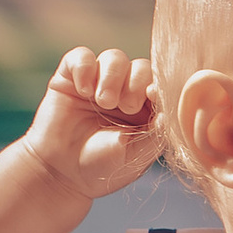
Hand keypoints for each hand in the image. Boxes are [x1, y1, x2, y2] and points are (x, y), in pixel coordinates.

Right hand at [23, 48, 159, 201]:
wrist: (62, 175)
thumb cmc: (103, 168)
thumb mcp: (137, 155)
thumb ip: (156, 133)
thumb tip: (171, 112)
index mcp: (146, 109)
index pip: (159, 83)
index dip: (160, 84)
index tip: (153, 95)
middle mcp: (124, 91)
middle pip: (139, 67)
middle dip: (135, 83)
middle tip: (126, 107)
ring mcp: (97, 82)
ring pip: (114, 58)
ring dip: (112, 77)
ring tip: (103, 102)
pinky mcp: (70, 78)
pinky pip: (81, 56)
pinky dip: (84, 68)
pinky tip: (84, 90)